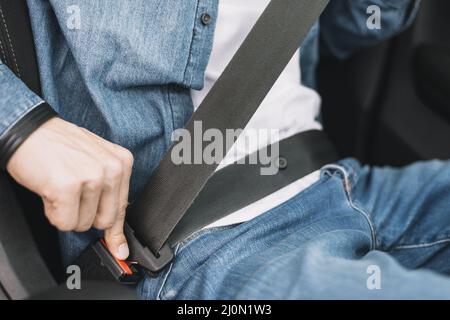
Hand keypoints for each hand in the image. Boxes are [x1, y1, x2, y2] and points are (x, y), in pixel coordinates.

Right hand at [7, 117, 133, 259]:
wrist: (29, 131)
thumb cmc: (60, 147)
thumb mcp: (95, 163)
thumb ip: (109, 195)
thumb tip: (117, 243)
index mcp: (122, 162)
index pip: (122, 208)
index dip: (116, 231)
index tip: (119, 249)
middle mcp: (112, 169)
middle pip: (104, 221)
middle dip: (84, 215)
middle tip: (72, 194)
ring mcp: (91, 177)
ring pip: (82, 224)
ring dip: (66, 212)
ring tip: (60, 186)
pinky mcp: (68, 187)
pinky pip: (64, 222)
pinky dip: (52, 213)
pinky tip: (50, 190)